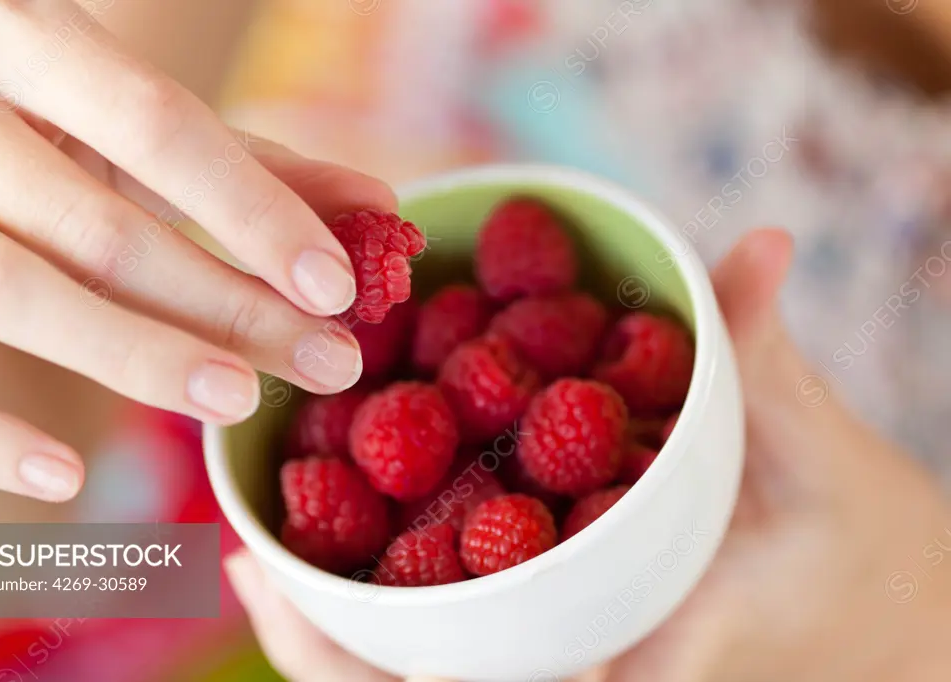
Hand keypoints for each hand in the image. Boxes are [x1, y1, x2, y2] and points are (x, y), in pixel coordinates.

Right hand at [0, 0, 391, 501]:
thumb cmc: (27, 84)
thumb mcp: (121, 99)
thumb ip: (241, 156)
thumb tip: (377, 202)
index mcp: (21, 31)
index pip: (157, 128)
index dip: (254, 213)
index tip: (338, 287)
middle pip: (98, 230)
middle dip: (227, 308)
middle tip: (329, 363)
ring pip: (8, 292)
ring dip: (136, 357)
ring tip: (238, 402)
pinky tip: (65, 477)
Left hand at [225, 229, 950, 681]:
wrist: (865, 601)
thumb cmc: (846, 538)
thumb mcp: (808, 448)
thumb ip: (761, 351)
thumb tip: (763, 241)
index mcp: (650, 644)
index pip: (515, 680)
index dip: (381, 658)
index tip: (281, 593)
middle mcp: (597, 663)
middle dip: (333, 653)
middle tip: (250, 574)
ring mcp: (578, 659)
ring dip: (342, 644)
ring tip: (263, 571)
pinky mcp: (571, 641)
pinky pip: (457, 650)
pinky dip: (385, 622)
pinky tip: (328, 564)